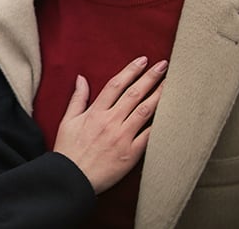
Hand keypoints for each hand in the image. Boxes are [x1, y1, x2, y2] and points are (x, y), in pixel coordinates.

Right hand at [52, 56, 166, 194]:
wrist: (72, 178)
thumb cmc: (68, 150)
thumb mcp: (68, 121)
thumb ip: (77, 98)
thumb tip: (81, 78)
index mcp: (95, 112)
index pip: (116, 85)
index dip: (130, 70)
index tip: (143, 60)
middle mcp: (110, 121)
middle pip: (134, 94)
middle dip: (150, 77)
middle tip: (164, 65)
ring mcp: (122, 137)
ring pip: (144, 111)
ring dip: (159, 95)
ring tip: (171, 84)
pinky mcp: (131, 153)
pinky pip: (149, 135)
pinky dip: (159, 124)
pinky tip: (170, 114)